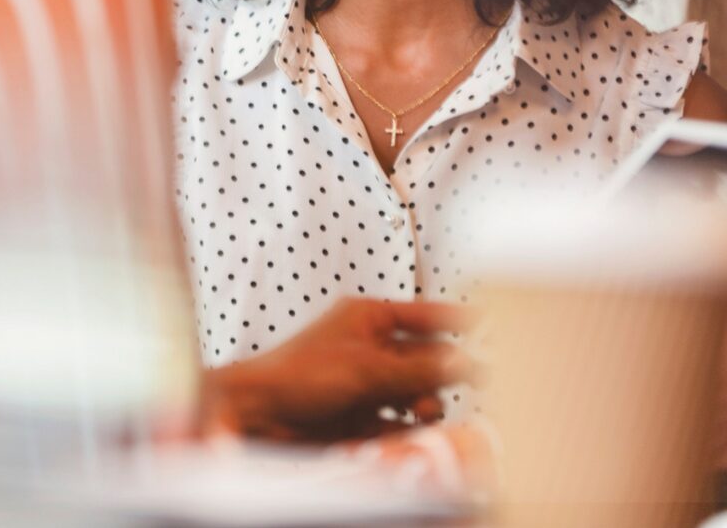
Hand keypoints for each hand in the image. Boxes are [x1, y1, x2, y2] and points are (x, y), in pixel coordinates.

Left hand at [200, 298, 474, 441]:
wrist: (257, 416)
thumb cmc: (297, 376)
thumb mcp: (369, 368)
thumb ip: (423, 368)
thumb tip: (470, 361)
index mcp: (368, 318)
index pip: (426, 315)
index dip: (458, 323)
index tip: (493, 330)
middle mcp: (369, 347)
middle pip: (426, 360)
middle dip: (438, 377)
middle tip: (447, 391)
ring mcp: (366, 383)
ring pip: (416, 395)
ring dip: (422, 408)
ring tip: (416, 416)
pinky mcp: (360, 417)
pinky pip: (398, 423)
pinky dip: (403, 432)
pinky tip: (399, 437)